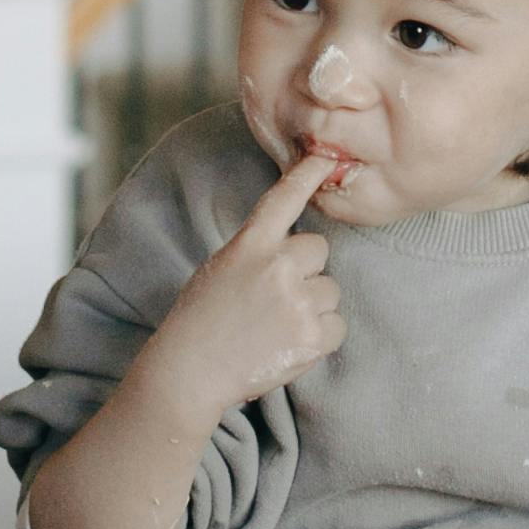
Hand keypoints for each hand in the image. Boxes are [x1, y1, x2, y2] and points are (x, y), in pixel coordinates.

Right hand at [142, 149, 346, 426]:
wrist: (192, 370)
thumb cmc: (200, 320)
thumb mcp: (221, 269)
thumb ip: (258, 253)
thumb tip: (297, 253)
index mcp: (250, 245)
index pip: (283, 200)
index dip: (305, 176)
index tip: (324, 158)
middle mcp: (278, 266)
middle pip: (318, 250)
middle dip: (305, 271)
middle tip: (274, 298)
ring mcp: (298, 300)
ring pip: (330, 290)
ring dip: (312, 306)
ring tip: (276, 327)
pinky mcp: (312, 335)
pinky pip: (337, 325)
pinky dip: (319, 337)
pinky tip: (289, 344)